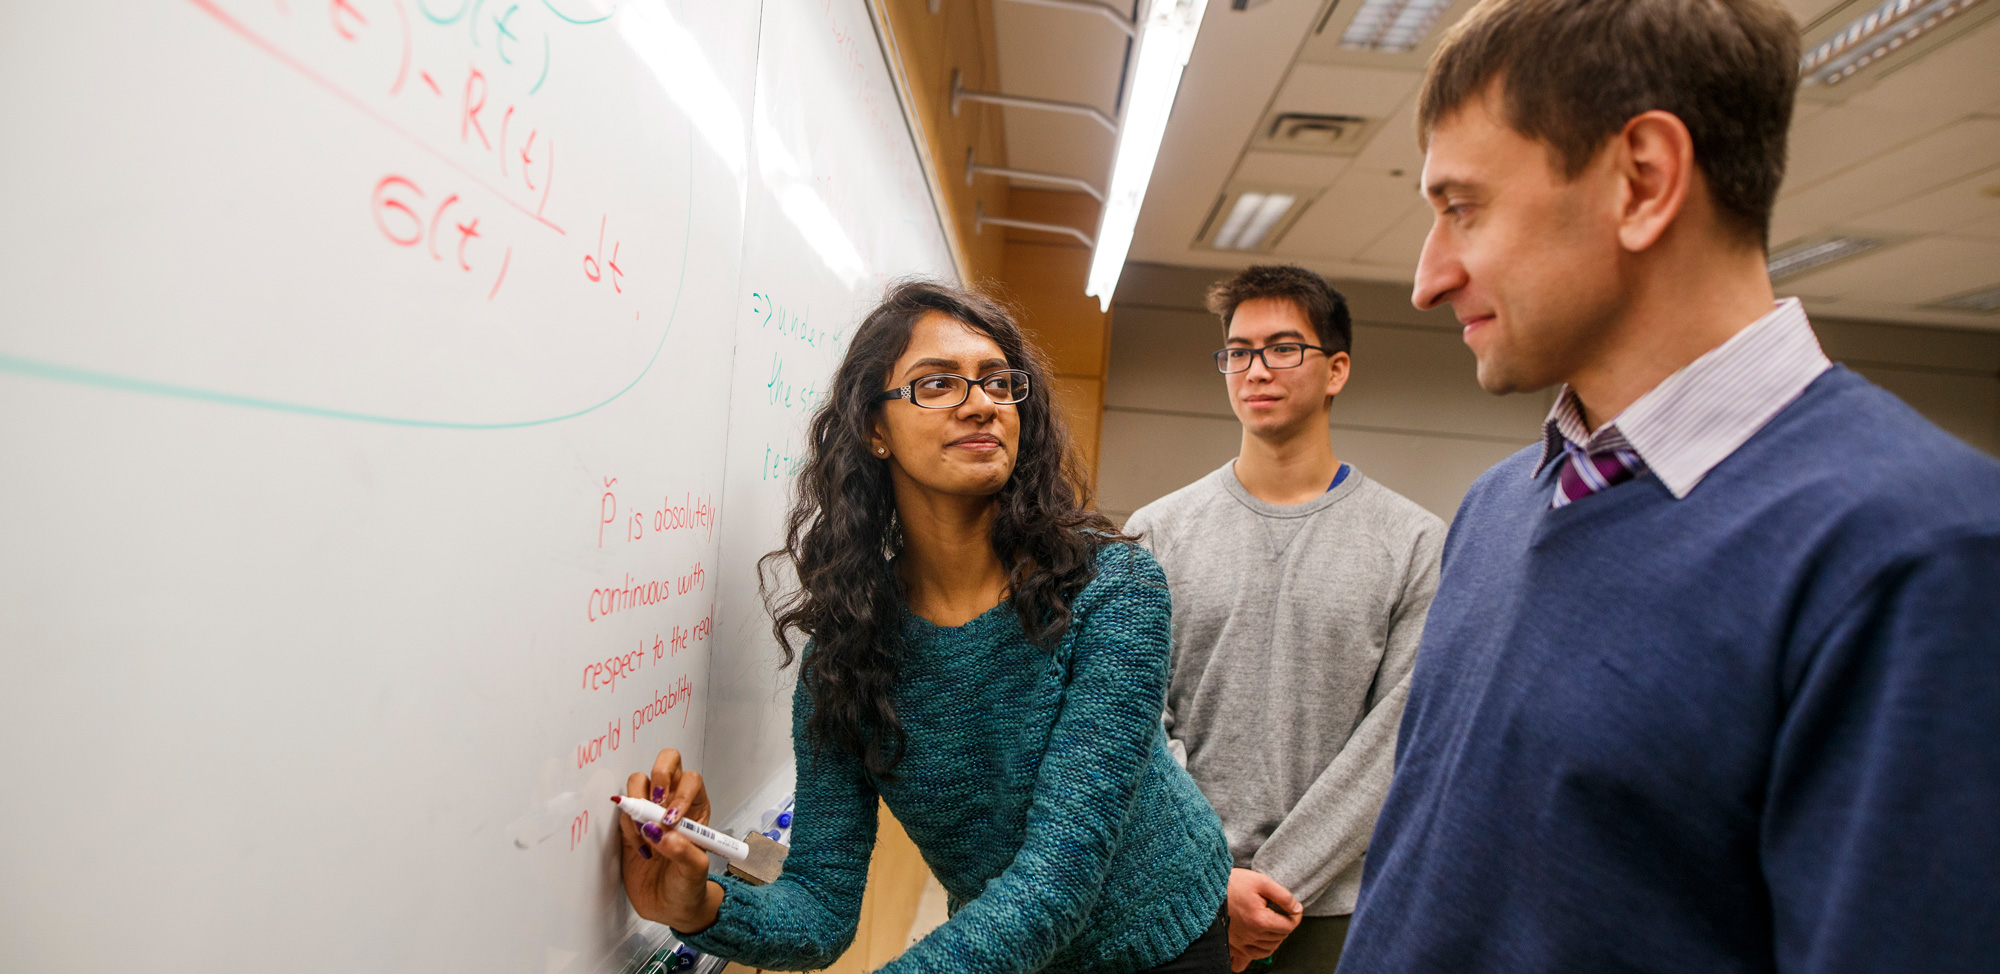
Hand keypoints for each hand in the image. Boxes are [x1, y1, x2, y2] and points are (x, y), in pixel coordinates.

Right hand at [618, 748, 722, 932]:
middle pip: (666, 764)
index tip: (671, 819)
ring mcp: (649, 812)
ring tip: (646, 836)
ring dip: (638, 805)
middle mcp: (673, 803)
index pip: (690, 780)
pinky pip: (623, 811)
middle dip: (658, 777)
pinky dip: (627, 826)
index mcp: (696, 808)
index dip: (680, 793)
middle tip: (653, 805)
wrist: (669, 908)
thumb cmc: (689, 887)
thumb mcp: (695, 872)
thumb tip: (660, 832)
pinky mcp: (629, 826)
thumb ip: (683, 851)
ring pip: (638, 782)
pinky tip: (640, 850)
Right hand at [1226, 868, 1301, 970]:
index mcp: (1260, 919)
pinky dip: (1259, 952)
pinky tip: (1260, 942)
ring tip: (1273, 925)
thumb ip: (1283, 896)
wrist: (1209, 888)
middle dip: (1285, 924)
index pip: (1289, 926)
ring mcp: (1241, 942)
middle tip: (1281, 912)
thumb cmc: (1234, 883)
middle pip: (1280, 937)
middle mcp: (1251, 935)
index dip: (1295, 915)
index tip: (1293, 908)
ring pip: (1269, 948)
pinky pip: (1250, 958)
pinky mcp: (1233, 944)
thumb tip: (1297, 908)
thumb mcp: (1262, 881)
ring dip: (1275, 938)